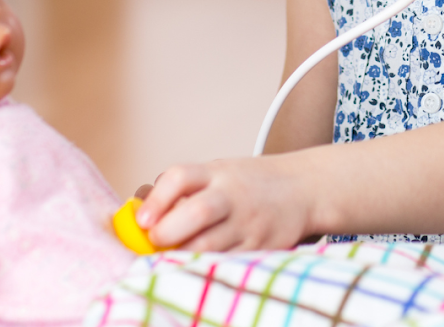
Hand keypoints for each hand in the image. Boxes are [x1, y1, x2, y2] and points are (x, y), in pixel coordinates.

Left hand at [137, 155, 313, 251]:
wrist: (303, 188)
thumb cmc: (248, 184)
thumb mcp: (219, 174)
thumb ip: (185, 192)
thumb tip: (140, 220)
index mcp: (216, 173)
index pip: (180, 177)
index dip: (157, 199)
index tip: (142, 221)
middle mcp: (233, 195)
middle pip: (197, 212)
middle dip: (169, 232)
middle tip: (155, 243)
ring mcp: (249, 222)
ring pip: (211, 246)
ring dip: (184, 256)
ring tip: (169, 262)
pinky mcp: (262, 247)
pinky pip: (229, 263)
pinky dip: (207, 268)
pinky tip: (194, 272)